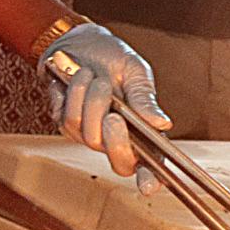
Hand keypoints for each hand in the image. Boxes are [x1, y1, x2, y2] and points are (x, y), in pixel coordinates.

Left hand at [41, 24, 170, 178]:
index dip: (151, 179)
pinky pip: (67, 119)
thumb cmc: (114, 60)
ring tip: (95, 76)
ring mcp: (90, 135)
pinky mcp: (66, 125)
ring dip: (91, 100)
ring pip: (88, 134)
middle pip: (119, 161)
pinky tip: (77, 78)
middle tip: (114, 114)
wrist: (81, 43)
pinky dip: (73, 93)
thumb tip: (163, 124)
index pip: (151, 164)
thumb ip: (145, 98)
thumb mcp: (136, 73)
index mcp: (143, 130)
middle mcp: (117, 138)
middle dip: (115, 140)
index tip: (148, 186)